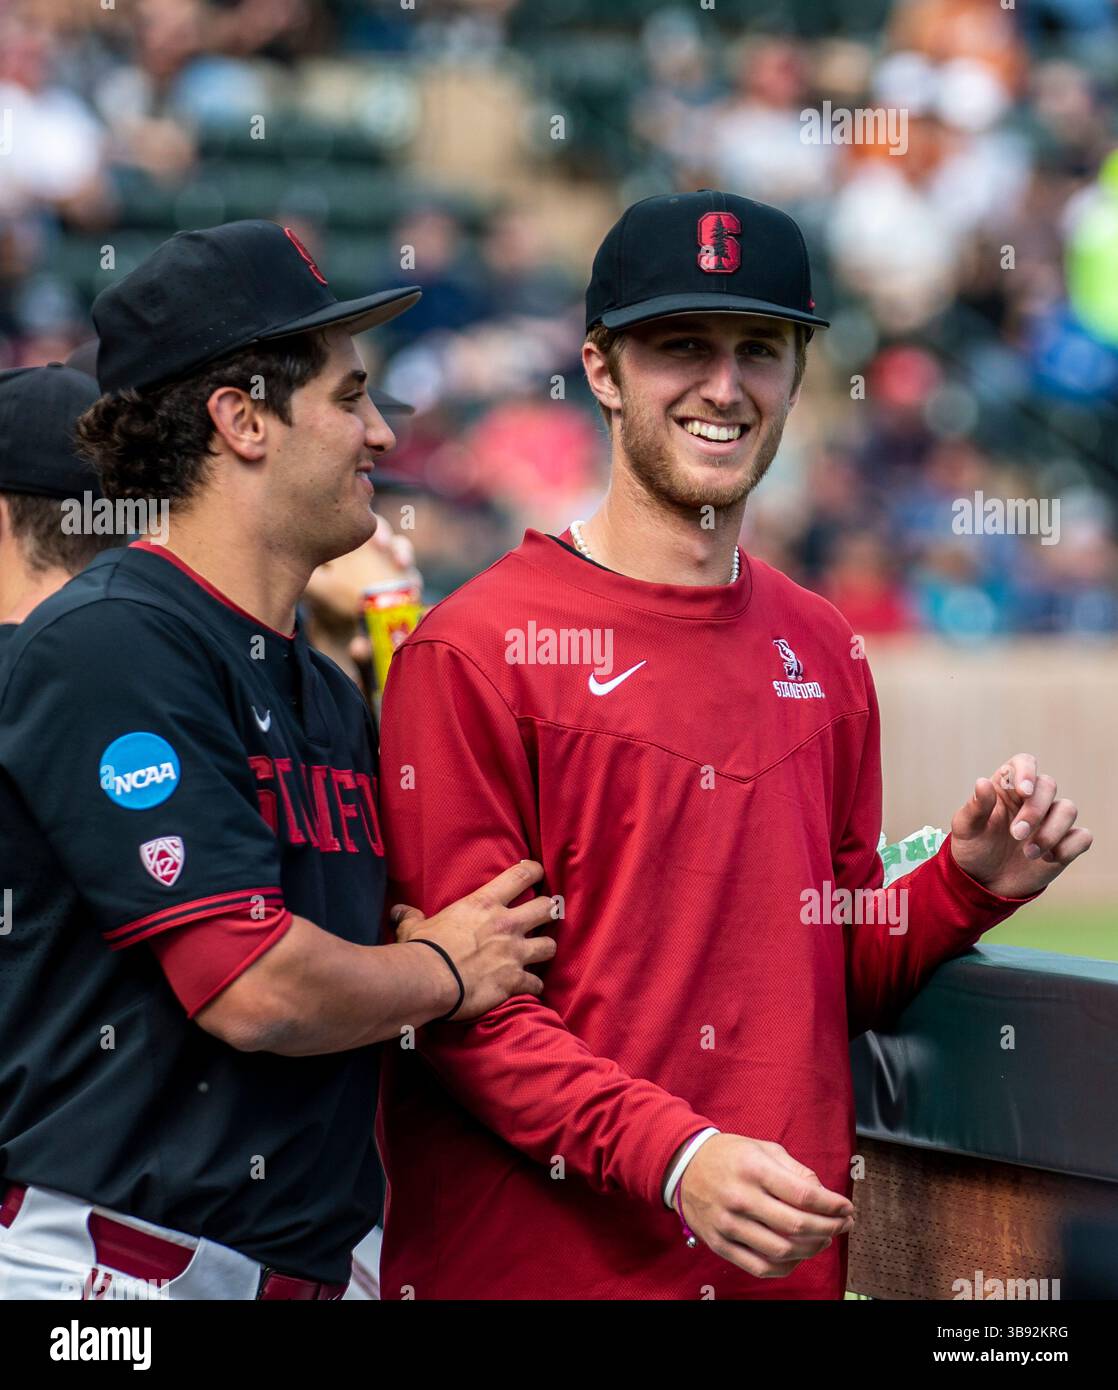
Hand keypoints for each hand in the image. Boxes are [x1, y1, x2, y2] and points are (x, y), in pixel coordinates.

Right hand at [390, 861, 557, 1020]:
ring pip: (550, 946)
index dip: (534, 872)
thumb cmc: (422, 949)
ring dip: (544, 949)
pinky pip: (536, 983)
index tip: (537, 874)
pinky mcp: (514, 981)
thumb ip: (412, 917)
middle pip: (547, 908)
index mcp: (484, 904)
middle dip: (548, 912)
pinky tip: (527, 987)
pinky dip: (533, 986)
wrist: (427, 980)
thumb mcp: (414, 926)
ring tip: (537, 954)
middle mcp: (506, 924)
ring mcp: (514, 953)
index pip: (521, 876)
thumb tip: (400, 912)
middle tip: (543, 916)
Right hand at [675, 1134, 853, 1278]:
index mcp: (754, 1168)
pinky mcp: (720, 1244)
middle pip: (796, 1225)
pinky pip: (760, 1267)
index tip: (846, 1207)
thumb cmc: (730, 1156)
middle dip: (829, 1228)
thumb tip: (823, 1194)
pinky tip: (798, 1256)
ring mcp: (728, 1224)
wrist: (684, 1167)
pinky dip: (786, 1267)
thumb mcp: (763, 1148)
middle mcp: (740, 1197)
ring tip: (823, 1239)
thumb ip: (795, 1170)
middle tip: (842, 1225)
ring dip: (811, 1249)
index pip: (803, 1195)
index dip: (832, 1205)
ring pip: (781, 1250)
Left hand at [949, 753, 1091, 898]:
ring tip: (1029, 853)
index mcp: (1006, 789)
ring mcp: (1050, 821)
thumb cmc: (973, 848)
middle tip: (1016, 835)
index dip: (1027, 771)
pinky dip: (1068, 847)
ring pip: (1068, 809)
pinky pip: (1082, 837)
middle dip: (1035, 810)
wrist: (984, 882)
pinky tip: (1048, 859)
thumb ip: (975, 807)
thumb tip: (982, 782)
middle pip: (1048, 785)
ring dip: (1051, 831)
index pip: (1024, 763)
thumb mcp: (966, 829)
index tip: (1023, 791)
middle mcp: (1032, 800)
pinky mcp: (1064, 844)